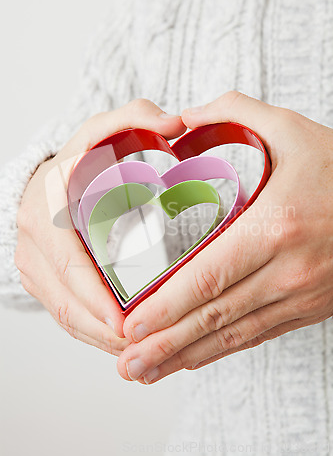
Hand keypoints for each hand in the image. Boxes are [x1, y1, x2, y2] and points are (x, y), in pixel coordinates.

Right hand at [15, 99, 184, 354]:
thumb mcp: (103, 129)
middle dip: (108, 331)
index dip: (99, 301)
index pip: (71, 266)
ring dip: (102, 340)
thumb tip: (176, 123)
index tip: (132, 324)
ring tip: (142, 352)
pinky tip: (122, 341)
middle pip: (69, 302)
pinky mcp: (40, 278)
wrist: (46, 178)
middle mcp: (33, 243)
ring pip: (66, 316)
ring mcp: (34, 265)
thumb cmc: (79, 156)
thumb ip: (137, 116)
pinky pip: (65, 313)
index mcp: (46, 210)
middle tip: (150, 345)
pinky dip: (93, 332)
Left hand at [117, 91, 332, 382]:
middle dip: (165, 344)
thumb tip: (182, 121)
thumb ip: (233, 114)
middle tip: (126, 362)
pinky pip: (257, 335)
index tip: (129, 325)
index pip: (209, 276)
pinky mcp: (308, 308)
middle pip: (215, 316)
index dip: (166, 306)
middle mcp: (288, 270)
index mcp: (276, 226)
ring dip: (185, 357)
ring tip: (145, 371)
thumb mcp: (290, 129)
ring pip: (233, 335)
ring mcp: (301, 295)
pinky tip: (191, 358)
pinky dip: (220, 350)